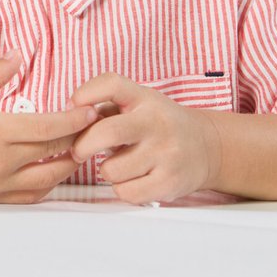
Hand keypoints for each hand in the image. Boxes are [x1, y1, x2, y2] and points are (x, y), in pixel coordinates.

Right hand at [0, 56, 95, 202]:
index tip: (91, 110)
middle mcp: (0, 162)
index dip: (76, 119)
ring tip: (77, 148)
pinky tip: (51, 171)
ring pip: (49, 180)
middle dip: (79, 138)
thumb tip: (18, 55)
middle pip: (56, 152)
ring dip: (68, 164)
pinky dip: (48, 185)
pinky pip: (31, 196)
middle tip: (92, 126)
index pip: (50, 128)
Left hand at [69, 73, 222, 204]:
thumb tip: (68, 117)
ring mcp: (166, 153)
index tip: (72, 108)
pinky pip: (126, 193)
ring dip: (106, 171)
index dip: (85, 94)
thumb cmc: (159, 125)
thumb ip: (105, 106)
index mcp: (144, 98)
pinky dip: (122, 189)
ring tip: (120, 165)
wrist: (208, 148)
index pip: (111, 84)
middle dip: (83, 146)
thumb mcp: (138, 104)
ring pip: (111, 170)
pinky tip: (133, 179)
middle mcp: (156, 123)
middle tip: (80, 151)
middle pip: (107, 133)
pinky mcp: (170, 182)